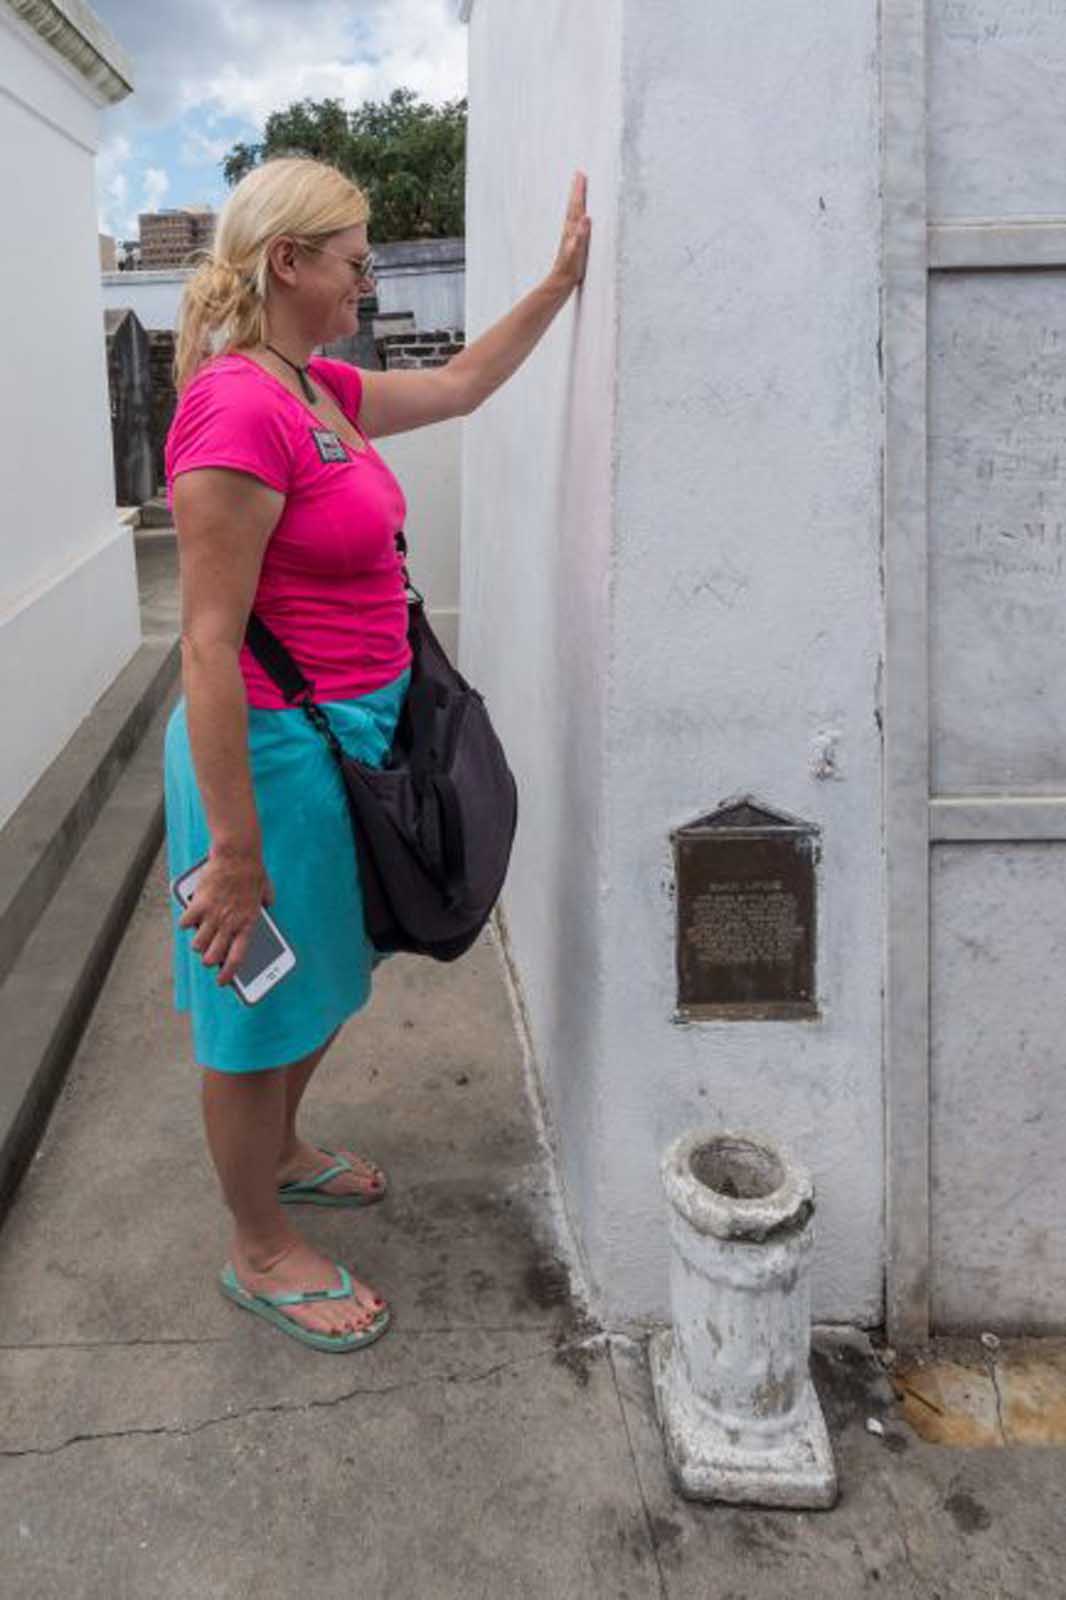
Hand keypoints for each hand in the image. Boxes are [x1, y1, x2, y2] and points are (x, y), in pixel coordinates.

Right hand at [178, 847, 274, 987]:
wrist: (237, 854)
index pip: (237, 958)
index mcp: (247, 924)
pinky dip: (185, 922)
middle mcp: (229, 923)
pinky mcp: (199, 903)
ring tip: (200, 937)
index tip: (222, 981)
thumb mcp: (266, 890)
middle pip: (213, 955)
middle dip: (208, 960)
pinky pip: (185, 922)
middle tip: (208, 957)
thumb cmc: (252, 870)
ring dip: (197, 943)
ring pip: (197, 943)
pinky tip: (189, 917)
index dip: (228, 974)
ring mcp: (213, 915)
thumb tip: (268, 905)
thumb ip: (266, 901)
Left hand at [548, 171, 590, 292]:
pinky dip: (578, 214)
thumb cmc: (569, 269)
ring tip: (578, 189)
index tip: (581, 175)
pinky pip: (576, 222)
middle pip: (574, 205)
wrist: (560, 282)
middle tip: (579, 175)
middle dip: (577, 190)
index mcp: (572, 230)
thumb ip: (580, 235)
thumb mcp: (576, 252)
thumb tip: (585, 218)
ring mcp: (570, 236)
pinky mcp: (571, 242)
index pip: (577, 206)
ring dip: (577, 199)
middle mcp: (569, 230)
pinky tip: (579, 215)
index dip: (579, 191)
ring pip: (574, 212)